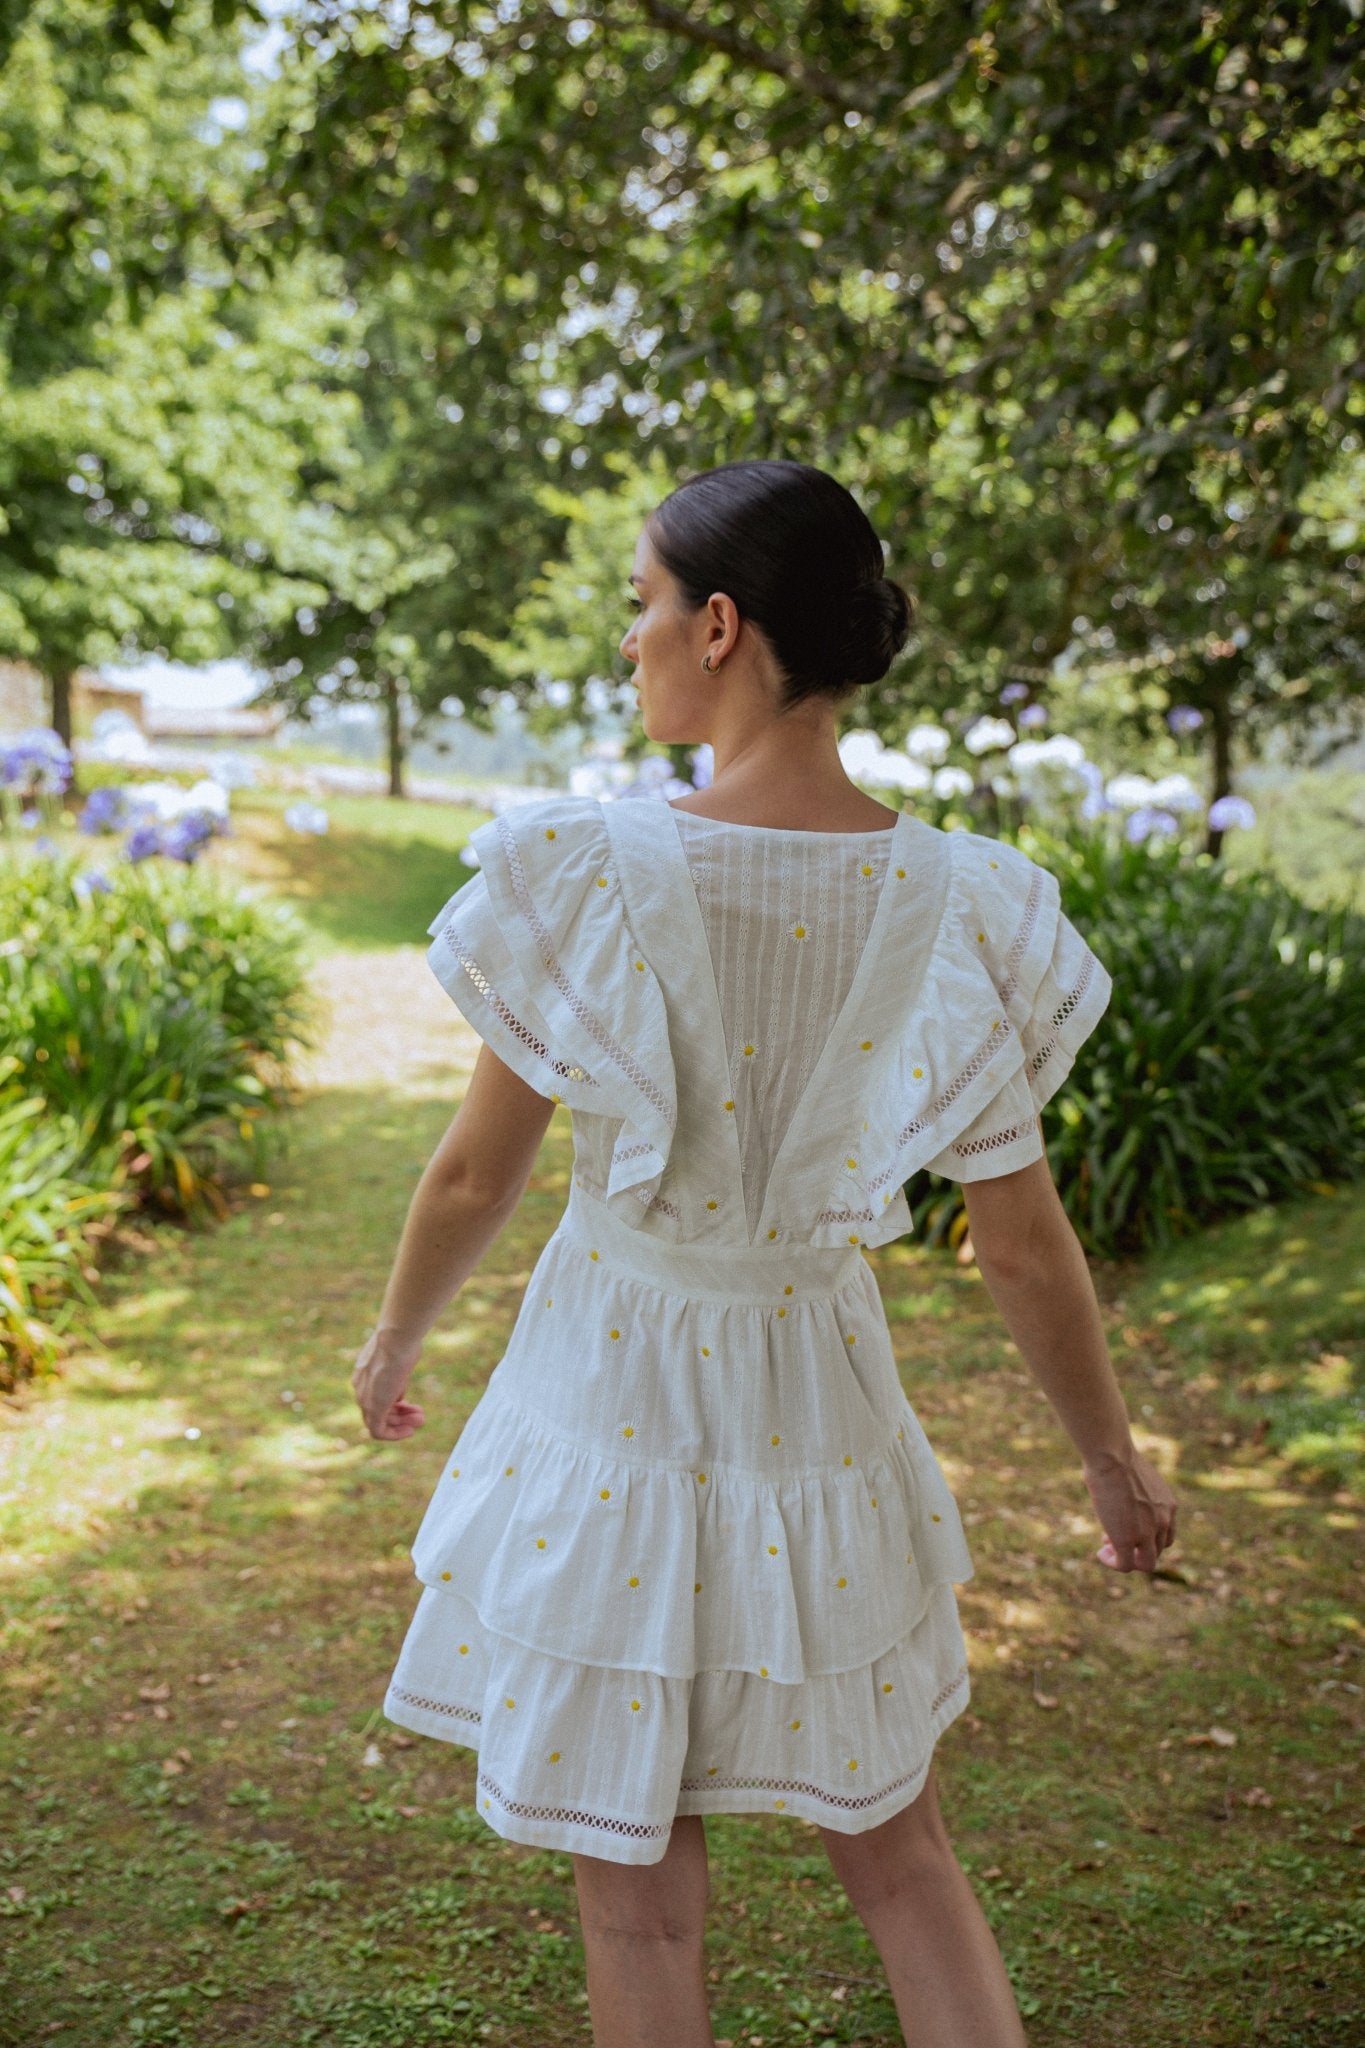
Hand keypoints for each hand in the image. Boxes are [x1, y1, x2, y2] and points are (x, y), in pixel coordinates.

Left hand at [352, 1329, 426, 1441]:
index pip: (377, 1395)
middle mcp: (360, 1388)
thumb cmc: (402, 1342)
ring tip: (420, 1421)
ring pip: (379, 1422)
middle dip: (401, 1415)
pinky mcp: (372, 1408)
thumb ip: (398, 1377)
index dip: (395, 1402)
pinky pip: (378, 1431)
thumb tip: (399, 1394)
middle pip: (378, 1410)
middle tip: (420, 1415)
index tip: (410, 1403)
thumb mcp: (400, 1360)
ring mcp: (364, 1399)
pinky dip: (394, 1434)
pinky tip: (409, 1431)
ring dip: (401, 1424)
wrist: (395, 1339)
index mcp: (364, 1374)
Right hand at [1083, 1446, 1177, 1572]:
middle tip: (1113, 1538)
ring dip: (1128, 1559)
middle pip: (1157, 1550)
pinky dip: (1113, 1562)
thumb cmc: (1117, 1456)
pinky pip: (1125, 1564)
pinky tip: (1102, 1554)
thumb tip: (1119, 1484)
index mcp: (1168, 1506)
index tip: (1126, 1526)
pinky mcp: (1128, 1541)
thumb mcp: (1135, 1475)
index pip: (1166, 1534)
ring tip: (1107, 1550)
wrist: (1113, 1458)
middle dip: (1136, 1548)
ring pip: (1146, 1563)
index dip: (1147, 1536)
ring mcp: (1147, 1533)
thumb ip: (1136, 1489)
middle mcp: (1163, 1522)